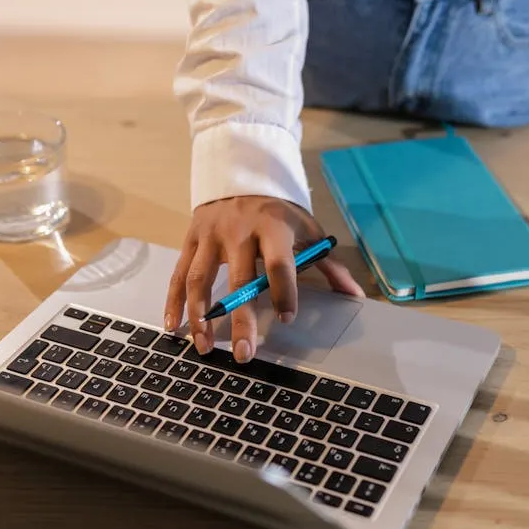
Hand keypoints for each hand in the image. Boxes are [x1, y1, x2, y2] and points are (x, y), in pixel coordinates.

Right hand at [165, 195, 364, 362]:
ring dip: (200, 315)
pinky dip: (173, 301)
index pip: (278, 263)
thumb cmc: (280, 211)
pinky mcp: (191, 239)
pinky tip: (173, 327)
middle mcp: (238, 232)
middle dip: (240, 320)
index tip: (286, 318)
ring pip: (200, 279)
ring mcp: (210, 236)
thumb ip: (328, 264)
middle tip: (245, 354)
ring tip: (204, 346)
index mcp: (272, 228)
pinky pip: (179, 273)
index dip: (283, 291)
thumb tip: (355, 295)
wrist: (242, 174)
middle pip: (239, 279)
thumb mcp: (308, 230)